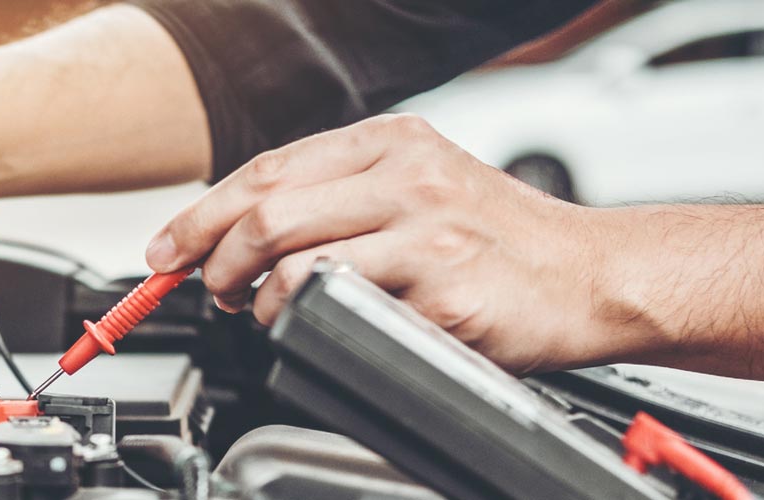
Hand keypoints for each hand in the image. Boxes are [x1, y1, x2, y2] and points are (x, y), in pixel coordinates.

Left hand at [144, 114, 660, 373]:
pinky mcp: (442, 289)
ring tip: (263, 310)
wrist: (595, 275)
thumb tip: (243, 228)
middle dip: (214, 258)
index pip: (268, 170)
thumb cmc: (504, 241)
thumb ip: (342, 196)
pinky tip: (318, 324)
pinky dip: (310, 321)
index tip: (169, 247)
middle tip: (209, 288)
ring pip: (294, 261)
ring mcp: (426, 232)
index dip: (203, 213)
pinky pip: (344, 306)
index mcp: (394, 142)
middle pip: (266, 212)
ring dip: (258, 297)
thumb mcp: (423, 186)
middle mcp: (407, 176)